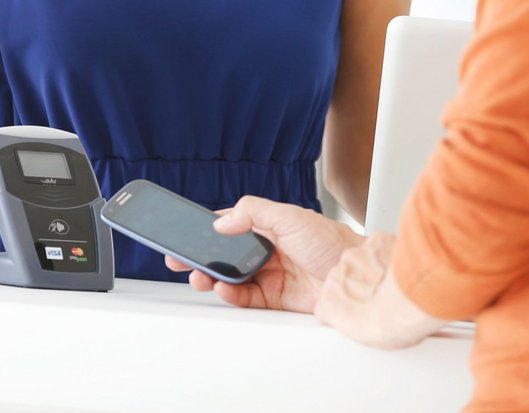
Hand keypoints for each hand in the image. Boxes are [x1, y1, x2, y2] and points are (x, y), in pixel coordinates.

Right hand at [166, 196, 364, 312]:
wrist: (356, 279)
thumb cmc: (333, 243)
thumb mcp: (289, 216)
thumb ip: (252, 212)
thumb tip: (221, 222)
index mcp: (269, 227)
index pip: (230, 226)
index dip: (207, 231)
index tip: (185, 234)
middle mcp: (267, 251)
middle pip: (224, 254)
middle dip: (200, 257)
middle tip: (179, 260)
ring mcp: (269, 275)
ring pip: (229, 277)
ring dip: (210, 277)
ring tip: (198, 277)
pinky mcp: (274, 299)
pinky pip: (243, 298)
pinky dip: (229, 295)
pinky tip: (222, 289)